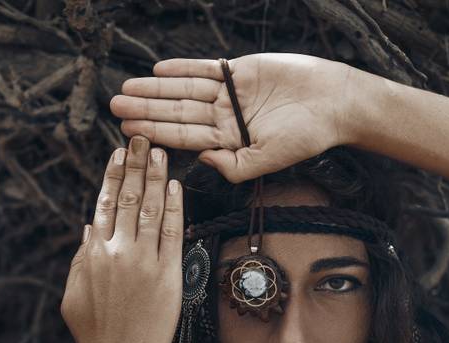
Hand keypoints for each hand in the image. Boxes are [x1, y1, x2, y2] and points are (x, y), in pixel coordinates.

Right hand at [61, 135, 182, 342]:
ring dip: (155, 177)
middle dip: (134, 165)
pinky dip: (173, 208)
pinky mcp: (168, 275)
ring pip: (149, 209)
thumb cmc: (94, 334)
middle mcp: (116, 252)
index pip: (103, 204)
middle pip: (127, 198)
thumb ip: (81, 258)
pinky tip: (175, 186)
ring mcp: (143, 262)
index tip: (118, 154)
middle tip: (141, 138)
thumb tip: (88, 226)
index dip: (112, 176)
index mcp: (92, 253)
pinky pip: (171, 234)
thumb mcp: (74, 293)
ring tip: (158, 152)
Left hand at [110, 53, 353, 183]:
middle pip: (177, 112)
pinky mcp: (240, 72)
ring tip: (127, 87)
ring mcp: (230, 94)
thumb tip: (201, 163)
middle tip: (114, 106)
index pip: (183, 138)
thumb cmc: (307, 136)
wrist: (333, 103)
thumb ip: (234, 167)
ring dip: (156, 89)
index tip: (128, 130)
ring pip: (185, 90)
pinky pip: (206, 69)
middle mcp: (225, 118)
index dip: (154, 133)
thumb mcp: (269, 160)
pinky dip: (183, 68)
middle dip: (145, 109)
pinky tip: (158, 69)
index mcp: (229, 142)